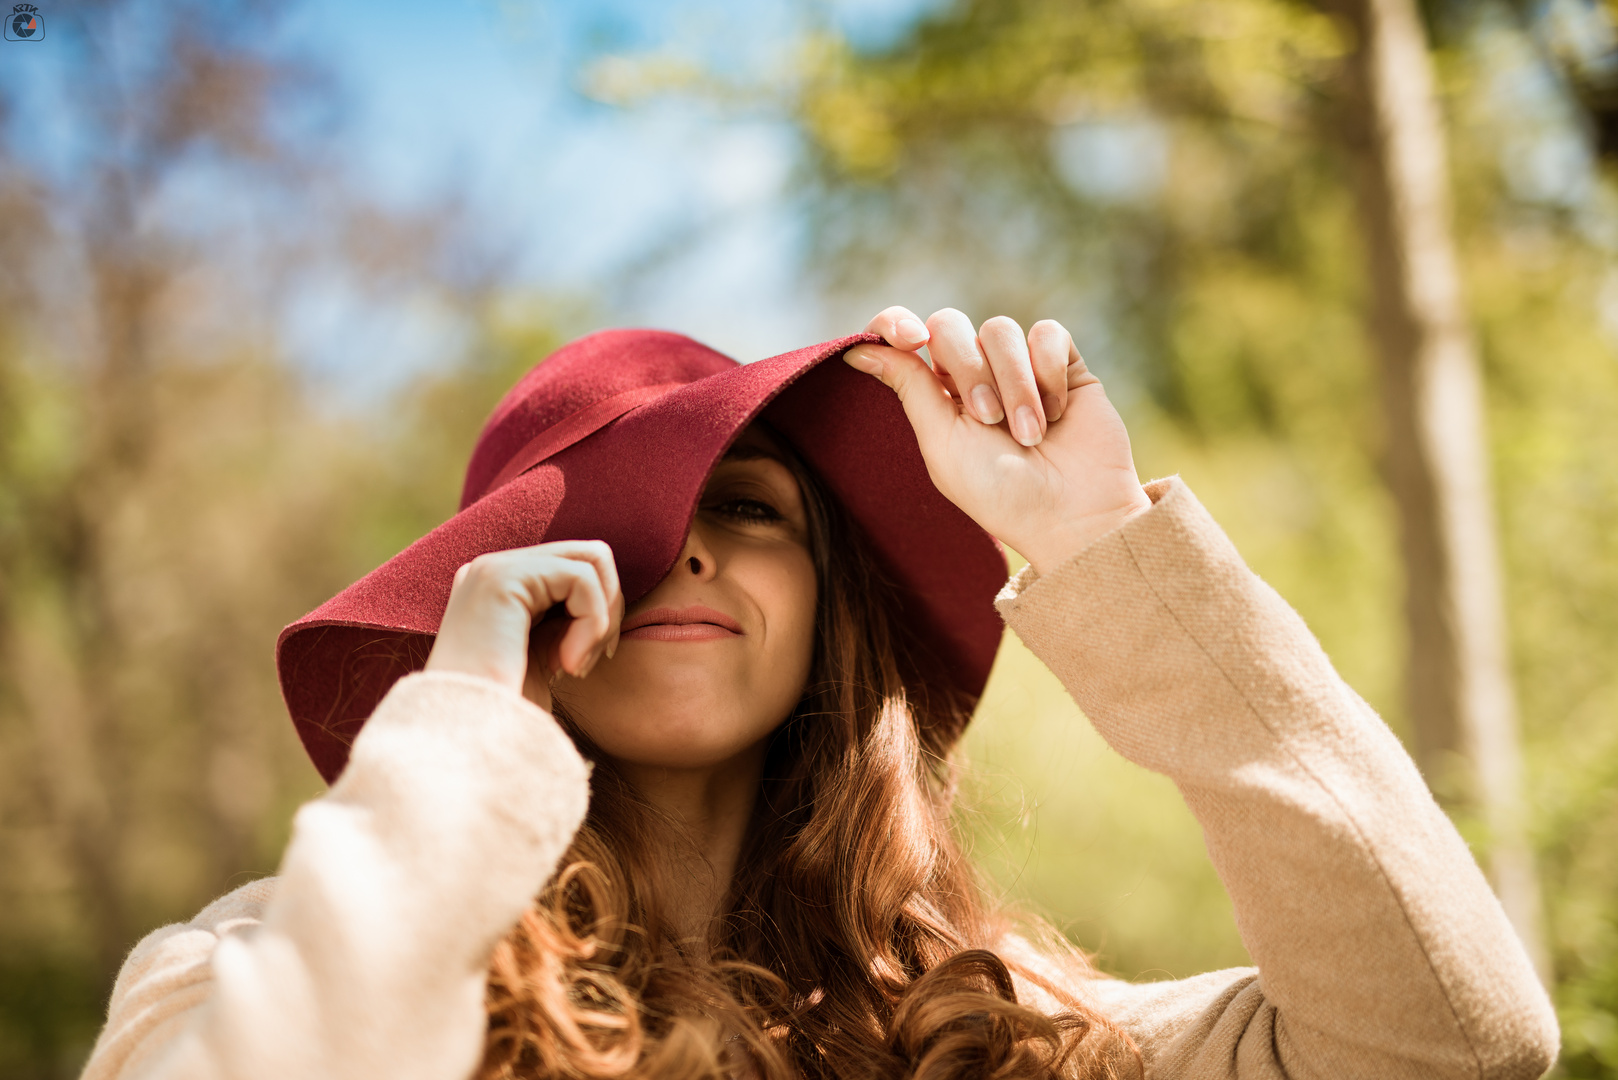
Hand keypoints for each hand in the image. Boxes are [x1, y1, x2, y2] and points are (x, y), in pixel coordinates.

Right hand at [424, 540, 623, 712]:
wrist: (467, 741)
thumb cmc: (507, 714)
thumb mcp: (543, 656)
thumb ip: (564, 620)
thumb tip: (608, 595)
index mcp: (499, 588)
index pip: (574, 568)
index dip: (597, 611)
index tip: (585, 661)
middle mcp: (492, 569)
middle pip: (588, 555)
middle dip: (608, 606)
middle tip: (590, 659)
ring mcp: (494, 568)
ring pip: (591, 561)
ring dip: (601, 617)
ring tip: (576, 665)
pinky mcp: (504, 577)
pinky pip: (582, 579)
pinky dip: (592, 623)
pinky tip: (567, 664)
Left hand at [845, 306, 1151, 575]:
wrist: (1074, 512)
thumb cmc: (1000, 492)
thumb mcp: (942, 443)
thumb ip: (908, 387)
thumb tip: (856, 348)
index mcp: (936, 395)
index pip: (903, 337)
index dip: (896, 324)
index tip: (908, 339)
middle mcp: (974, 375)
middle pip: (949, 326)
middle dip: (967, 368)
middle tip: (989, 419)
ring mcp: (1018, 367)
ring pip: (999, 330)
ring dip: (1013, 383)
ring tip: (1030, 433)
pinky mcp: (1063, 363)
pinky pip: (1047, 332)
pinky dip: (1048, 372)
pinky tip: (1056, 412)